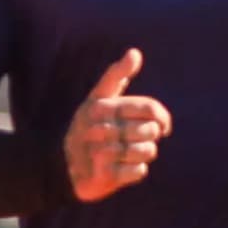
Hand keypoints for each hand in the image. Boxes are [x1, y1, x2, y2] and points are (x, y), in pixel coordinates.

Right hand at [66, 49, 169, 200]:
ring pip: (147, 151)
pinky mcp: (103, 175)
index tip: (163, 124)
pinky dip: (137, 171)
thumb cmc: (91, 128)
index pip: (147, 107)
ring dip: (145, 154)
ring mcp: (99, 151)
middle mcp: (98, 126)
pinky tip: (125, 167)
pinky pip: (139, 171)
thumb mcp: (98, 98)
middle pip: (150, 130)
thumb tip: (135, 52)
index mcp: (100, 105)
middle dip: (151, 136)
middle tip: (142, 138)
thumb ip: (116, 76)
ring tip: (133, 152)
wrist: (65, 166)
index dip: (161, 116)